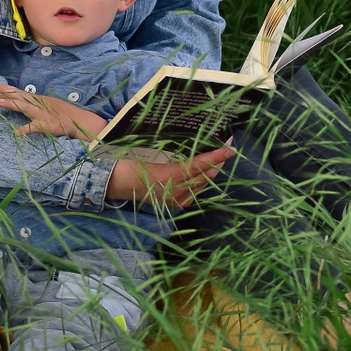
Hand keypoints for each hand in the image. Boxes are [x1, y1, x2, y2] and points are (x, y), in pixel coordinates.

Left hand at [0, 82, 110, 141]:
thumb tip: (22, 103)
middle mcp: (39, 104)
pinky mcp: (46, 125)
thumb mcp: (48, 106)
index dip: (7, 90)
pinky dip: (24, 130)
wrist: (80, 121)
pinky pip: (34, 128)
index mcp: (39, 99)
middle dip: (5, 92)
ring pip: (25, 107)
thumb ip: (35, 105)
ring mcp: (42, 114)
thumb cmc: (64, 114)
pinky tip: (15, 132)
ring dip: (12, 104)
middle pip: (20, 96)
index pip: (20, 93)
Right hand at [104, 146, 233, 208]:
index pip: (199, 164)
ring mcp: (177, 199)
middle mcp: (176, 191)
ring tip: (217, 157)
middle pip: (205, 175)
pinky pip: (196, 192)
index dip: (216, 156)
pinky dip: (201, 181)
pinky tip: (204, 172)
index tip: (230, 147)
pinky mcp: (177, 204)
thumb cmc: (134, 163)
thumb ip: (176, 151)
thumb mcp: (153, 152)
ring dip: (210, 171)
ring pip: (202, 184)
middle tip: (225, 147)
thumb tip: (197, 146)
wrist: (120, 182)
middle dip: (216, 161)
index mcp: (168, 176)